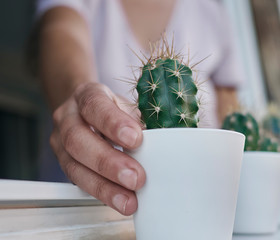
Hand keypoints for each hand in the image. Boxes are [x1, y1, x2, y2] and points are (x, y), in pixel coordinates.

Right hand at [50, 82, 145, 214]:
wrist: (85, 111)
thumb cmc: (112, 109)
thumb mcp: (126, 106)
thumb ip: (139, 121)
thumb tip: (162, 144)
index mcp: (87, 95)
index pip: (95, 105)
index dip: (113, 123)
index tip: (136, 139)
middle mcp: (67, 117)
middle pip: (78, 140)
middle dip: (108, 162)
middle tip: (135, 177)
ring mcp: (60, 143)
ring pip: (74, 167)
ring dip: (104, 187)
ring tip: (128, 200)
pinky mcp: (64, 164)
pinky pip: (78, 182)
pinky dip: (102, 194)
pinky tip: (120, 201)